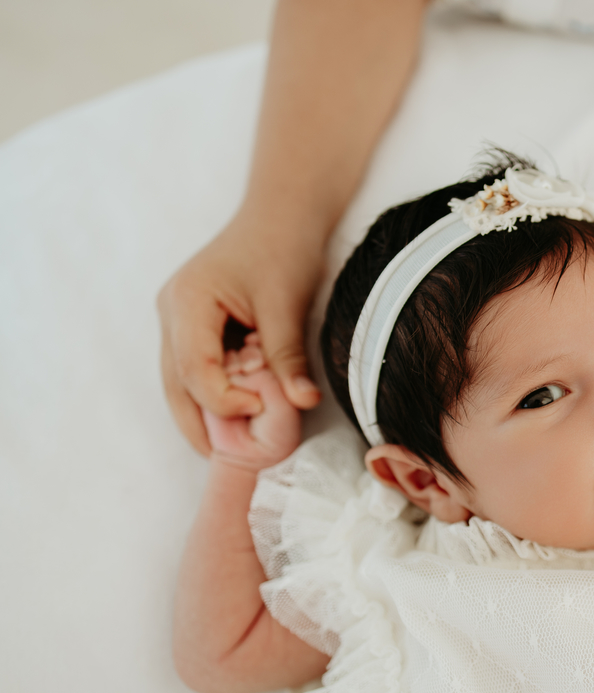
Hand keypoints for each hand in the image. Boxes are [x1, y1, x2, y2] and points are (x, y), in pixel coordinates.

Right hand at [157, 214, 323, 454]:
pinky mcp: (191, 327)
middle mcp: (170, 312)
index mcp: (187, 302)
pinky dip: (213, 396)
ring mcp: (175, 320)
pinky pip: (193, 371)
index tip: (262, 411)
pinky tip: (239, 417)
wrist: (283, 214)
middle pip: (176, 385)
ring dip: (205, 416)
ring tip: (236, 448)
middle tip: (237, 458)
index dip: (225, 401)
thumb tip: (303, 403)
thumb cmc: (284, 247)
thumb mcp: (287, 302)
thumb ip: (287, 354)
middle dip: (204, 425)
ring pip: (179, 383)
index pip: (193, 371)